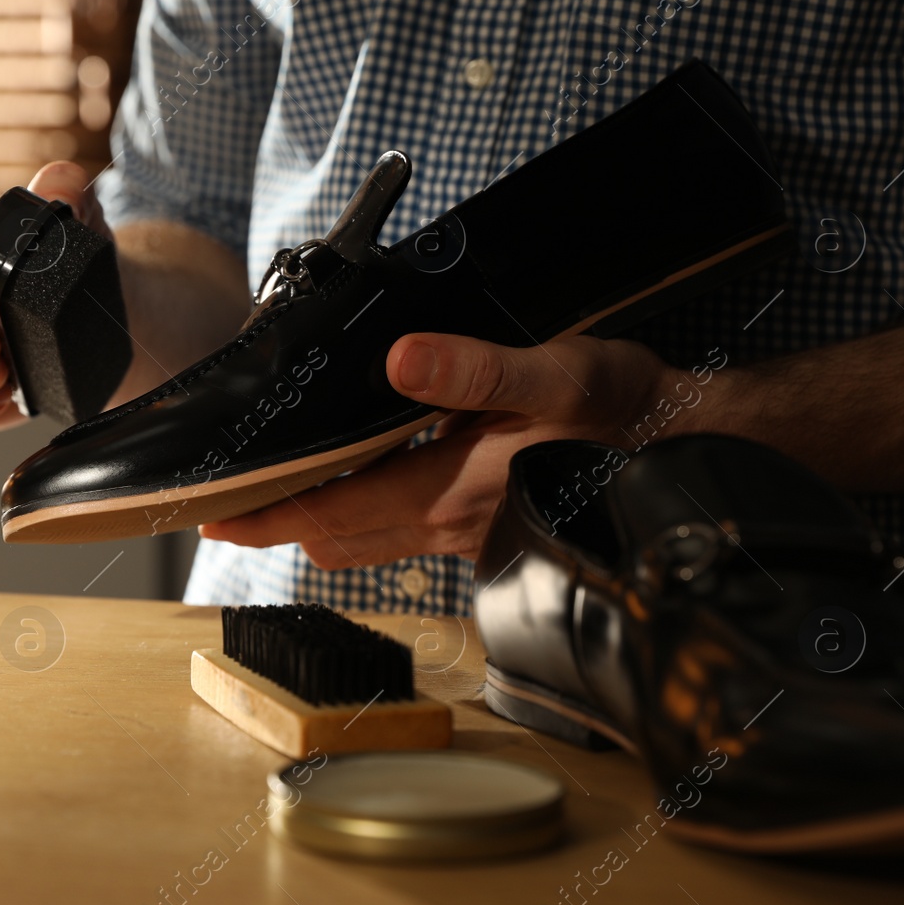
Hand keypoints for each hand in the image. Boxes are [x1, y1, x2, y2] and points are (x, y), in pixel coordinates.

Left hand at [199, 332, 684, 567]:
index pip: (333, 513)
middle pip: (338, 537)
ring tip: (271, 500)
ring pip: (368, 543)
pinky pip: (404, 538)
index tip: (213, 515)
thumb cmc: (626, 410)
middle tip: (221, 509)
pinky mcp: (488, 530)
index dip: (267, 515)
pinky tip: (355, 490)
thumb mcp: (556, 374)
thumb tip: (402, 361)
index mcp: (454, 489)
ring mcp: (469, 535)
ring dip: (317, 524)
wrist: (690, 449)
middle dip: (277, 524)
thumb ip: (476, 371)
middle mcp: (453, 525)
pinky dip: (362, 521)